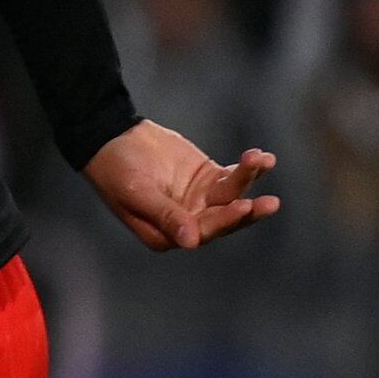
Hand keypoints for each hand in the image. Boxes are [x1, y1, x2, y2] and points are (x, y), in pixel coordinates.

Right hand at [85, 118, 279, 251]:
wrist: (110, 136)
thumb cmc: (114, 168)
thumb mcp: (136, 192)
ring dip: (248, 180)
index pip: (203, 231)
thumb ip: (164, 214)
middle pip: (225, 219)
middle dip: (247, 211)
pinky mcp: (209, 178)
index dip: (224, 220)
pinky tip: (262, 158)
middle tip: (268, 204)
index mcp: (168, 234)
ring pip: (233, 195)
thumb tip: (190, 241)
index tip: (242, 205)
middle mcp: (189, 222)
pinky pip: (233, 176)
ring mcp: (201, 199)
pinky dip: (248, 169)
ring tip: (259, 161)